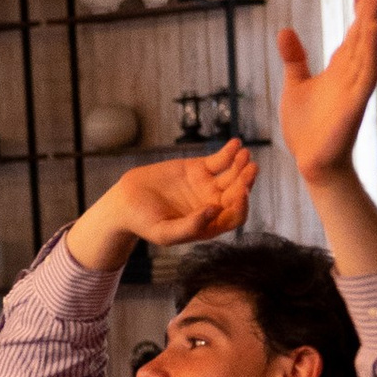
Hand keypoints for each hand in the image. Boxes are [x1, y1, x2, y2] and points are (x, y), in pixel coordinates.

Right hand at [98, 142, 256, 251]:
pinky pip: (220, 160)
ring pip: (233, 175)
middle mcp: (213, 206)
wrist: (126, 202)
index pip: (234, 217)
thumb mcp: (164, 233)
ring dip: (241, 165)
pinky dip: (230, 152)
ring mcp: (208, 186)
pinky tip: (236, 144)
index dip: (241, 206)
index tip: (241, 192)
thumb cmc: (143, 223)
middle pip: (238, 193)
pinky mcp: (199, 169)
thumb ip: (190, 227)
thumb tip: (214, 211)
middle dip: (245, 181)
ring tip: (244, 155)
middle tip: (249, 168)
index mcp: (209, 226)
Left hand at [278, 0, 376, 183]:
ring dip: (373, 17)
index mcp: (341, 65)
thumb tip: (285, 30)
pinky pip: (367, 71)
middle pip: (366, 27)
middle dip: (372, 0)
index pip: (353, 25)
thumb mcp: (295, 83)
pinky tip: (372, 28)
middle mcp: (353, 70)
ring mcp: (357, 85)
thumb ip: (295, 57)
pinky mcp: (356, 101)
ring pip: (369, 43)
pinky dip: (371, 49)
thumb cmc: (306, 127)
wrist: (311, 162)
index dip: (356, 1)